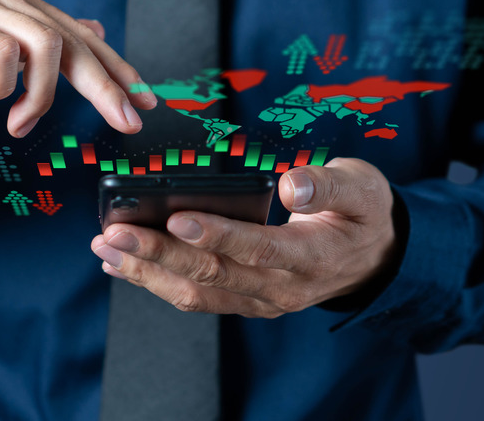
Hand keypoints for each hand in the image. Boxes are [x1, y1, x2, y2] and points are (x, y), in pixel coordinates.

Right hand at [0, 0, 156, 136]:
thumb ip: (41, 50)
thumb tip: (93, 31)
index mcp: (20, 6)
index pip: (81, 36)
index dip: (116, 67)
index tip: (144, 99)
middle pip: (71, 39)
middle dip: (104, 85)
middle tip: (124, 119)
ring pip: (43, 44)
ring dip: (39, 95)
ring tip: (18, 122)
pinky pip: (0, 54)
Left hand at [91, 158, 397, 316]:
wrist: (376, 259)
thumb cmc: (363, 214)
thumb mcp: (362, 188)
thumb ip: (328, 185)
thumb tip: (292, 184)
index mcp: (311, 258)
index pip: (258, 249)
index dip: (217, 235)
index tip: (176, 219)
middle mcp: (282, 289)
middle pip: (214, 275)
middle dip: (159, 254)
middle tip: (115, 233)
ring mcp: (262, 300)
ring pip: (198, 293)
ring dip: (148, 273)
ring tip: (107, 249)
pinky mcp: (246, 300)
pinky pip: (198, 297)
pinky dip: (158, 282)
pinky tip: (125, 266)